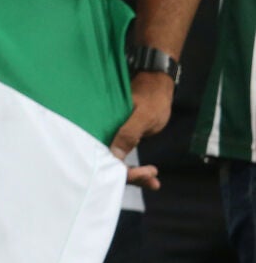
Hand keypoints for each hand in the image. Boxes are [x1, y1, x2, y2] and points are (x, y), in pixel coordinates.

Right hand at [110, 71, 172, 189]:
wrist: (157, 83)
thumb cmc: (151, 96)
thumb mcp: (143, 115)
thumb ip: (128, 133)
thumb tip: (113, 155)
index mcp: (105, 126)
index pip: (107, 156)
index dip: (124, 169)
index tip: (147, 172)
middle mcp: (105, 133)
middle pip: (109, 162)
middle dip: (131, 176)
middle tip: (153, 179)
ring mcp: (113, 136)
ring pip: (117, 161)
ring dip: (134, 174)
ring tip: (154, 179)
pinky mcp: (121, 137)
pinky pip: (124, 156)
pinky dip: (136, 167)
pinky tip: (150, 174)